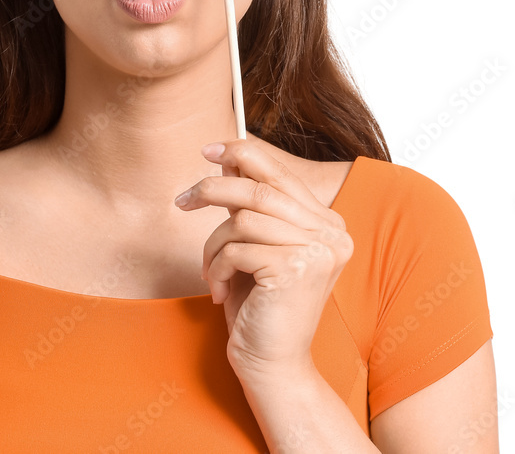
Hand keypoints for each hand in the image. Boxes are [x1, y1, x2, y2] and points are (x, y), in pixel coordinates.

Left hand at [173, 135, 353, 379]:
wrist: (272, 364)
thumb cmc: (260, 307)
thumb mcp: (252, 246)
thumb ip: (248, 205)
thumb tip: (227, 158)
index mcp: (327, 223)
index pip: (281, 173)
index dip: (243, 154)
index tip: (208, 151)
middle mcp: (332, 233)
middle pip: (259, 189)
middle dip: (213, 189)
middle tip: (182, 200)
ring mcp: (318, 250)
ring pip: (243, 218)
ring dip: (213, 245)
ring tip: (211, 270)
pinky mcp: (296, 268)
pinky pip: (238, 247)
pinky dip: (218, 268)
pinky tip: (221, 291)